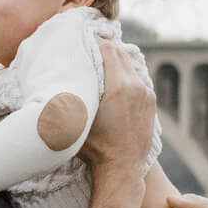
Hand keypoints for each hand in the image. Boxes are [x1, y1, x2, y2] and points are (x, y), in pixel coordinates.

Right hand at [78, 40, 155, 175]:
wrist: (122, 169)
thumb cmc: (95, 148)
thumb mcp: (76, 119)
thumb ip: (69, 96)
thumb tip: (57, 78)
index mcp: (119, 86)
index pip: (107, 49)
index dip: (94, 41)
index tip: (82, 39)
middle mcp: (136, 86)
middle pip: (120, 54)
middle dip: (104, 48)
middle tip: (88, 47)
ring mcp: (146, 95)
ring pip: (130, 67)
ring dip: (115, 63)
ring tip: (99, 65)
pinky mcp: (151, 104)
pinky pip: (137, 81)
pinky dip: (125, 77)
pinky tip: (113, 84)